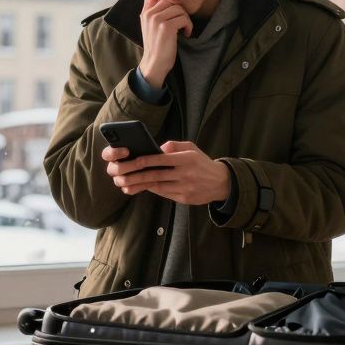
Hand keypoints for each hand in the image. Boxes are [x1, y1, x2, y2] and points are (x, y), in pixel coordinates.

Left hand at [105, 141, 230, 205]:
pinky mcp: (184, 198)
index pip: (162, 159)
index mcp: (187, 159)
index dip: (146, 160)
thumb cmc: (202, 163)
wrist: (221, 182)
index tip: (134, 161)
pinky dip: (152, 190)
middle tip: (123, 175)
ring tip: (126, 184)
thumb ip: (174, 146)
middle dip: (137, 175)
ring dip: (141, 185)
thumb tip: (158, 148)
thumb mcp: (192, 148)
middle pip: (156, 175)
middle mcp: (185, 173)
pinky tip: (141, 187)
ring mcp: (184, 187)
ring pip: (158, 186)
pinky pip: (164, 193)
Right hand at [138, 0, 192, 87]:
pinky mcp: (166, 27)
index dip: (172, 3)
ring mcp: (157, 20)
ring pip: (180, 9)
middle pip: (173, 1)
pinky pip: (183, 19)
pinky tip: (186, 34)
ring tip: (184, 29)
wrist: (154, 63)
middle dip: (181, 12)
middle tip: (182, 24)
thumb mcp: (147, 25)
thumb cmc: (155, 45)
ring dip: (186, 19)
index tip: (175, 14)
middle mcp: (150, 14)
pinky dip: (188, 26)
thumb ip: (148, 9)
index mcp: (146, 12)